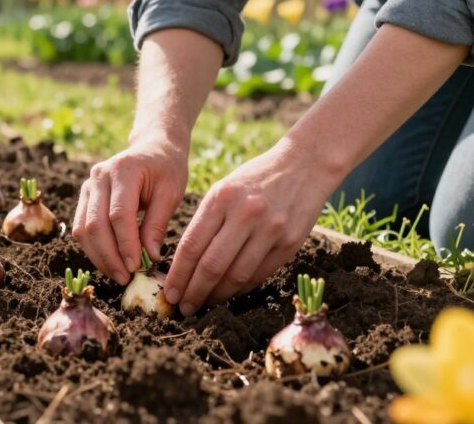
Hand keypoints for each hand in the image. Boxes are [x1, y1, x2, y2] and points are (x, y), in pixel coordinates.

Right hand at [73, 135, 188, 284]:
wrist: (154, 147)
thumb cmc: (167, 169)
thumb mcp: (171, 193)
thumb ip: (158, 224)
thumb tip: (149, 257)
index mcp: (123, 170)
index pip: (118, 214)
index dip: (126, 244)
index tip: (136, 267)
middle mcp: (99, 176)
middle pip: (95, 224)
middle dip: (109, 256)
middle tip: (125, 278)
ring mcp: (88, 185)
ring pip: (83, 229)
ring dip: (98, 256)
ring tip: (118, 274)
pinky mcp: (85, 196)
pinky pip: (81, 227)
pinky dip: (94, 248)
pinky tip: (110, 261)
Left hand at [163, 139, 342, 315]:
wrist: (304, 166)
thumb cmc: (256, 179)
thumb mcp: (224, 189)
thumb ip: (206, 221)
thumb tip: (185, 264)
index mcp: (222, 198)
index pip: (192, 246)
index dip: (178, 275)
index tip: (170, 293)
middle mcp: (245, 214)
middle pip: (211, 265)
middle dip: (194, 292)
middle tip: (184, 308)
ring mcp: (270, 229)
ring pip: (236, 275)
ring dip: (217, 295)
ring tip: (204, 304)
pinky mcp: (289, 243)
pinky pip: (259, 274)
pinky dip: (241, 288)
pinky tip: (229, 293)